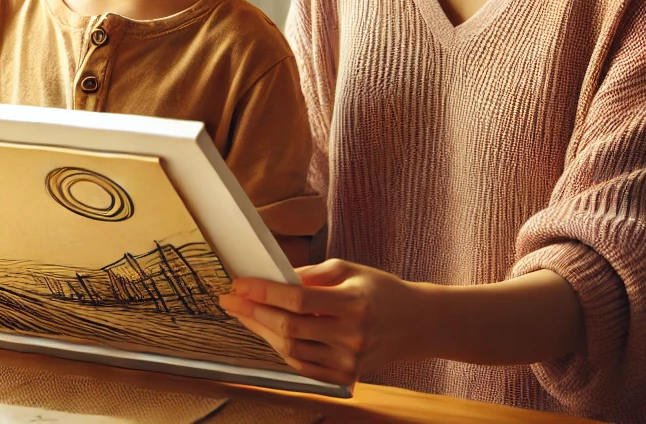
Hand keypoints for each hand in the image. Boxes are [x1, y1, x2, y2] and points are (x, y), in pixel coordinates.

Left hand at [217, 259, 427, 387]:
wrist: (416, 324)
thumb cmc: (380, 290)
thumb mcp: (350, 269)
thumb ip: (311, 274)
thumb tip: (273, 277)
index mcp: (354, 304)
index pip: (299, 299)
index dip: (264, 292)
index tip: (239, 283)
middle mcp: (353, 336)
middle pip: (290, 328)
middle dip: (253, 312)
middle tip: (229, 299)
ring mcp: (350, 360)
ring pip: (291, 350)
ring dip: (261, 331)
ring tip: (243, 314)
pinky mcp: (346, 376)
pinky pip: (303, 367)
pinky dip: (281, 350)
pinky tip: (267, 333)